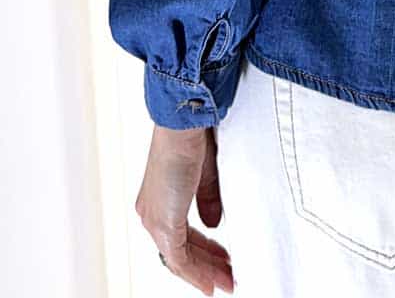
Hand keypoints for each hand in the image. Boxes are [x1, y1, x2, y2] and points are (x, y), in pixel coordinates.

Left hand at [135, 124, 234, 293]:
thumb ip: (207, 199)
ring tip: (227, 282)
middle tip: (228, 276)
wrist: (181, 126)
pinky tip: (211, 282)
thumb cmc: (192, 136)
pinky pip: (180, 259)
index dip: (202, 250)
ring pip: (180, 259)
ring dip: (206, 272)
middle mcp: (153, 212)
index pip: (181, 234)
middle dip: (207, 266)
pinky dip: (197, 273)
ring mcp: (155, 220)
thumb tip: (212, 223)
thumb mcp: (205, 172)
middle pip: (180, 251)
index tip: (221, 259)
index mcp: (161, 198)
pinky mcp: (164, 224)